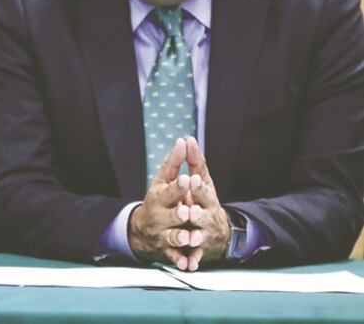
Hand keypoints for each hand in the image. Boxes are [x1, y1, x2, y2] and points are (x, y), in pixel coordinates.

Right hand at [128, 138, 200, 269]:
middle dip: (180, 213)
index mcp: (159, 197)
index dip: (179, 186)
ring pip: (174, 238)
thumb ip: (174, 162)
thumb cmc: (158, 201)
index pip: (170, 190)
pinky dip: (183, 262)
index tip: (188, 180)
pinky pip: (175, 258)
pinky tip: (189, 265)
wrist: (142, 231)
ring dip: (182, 238)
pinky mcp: (168, 251)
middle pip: (171, 215)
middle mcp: (160, 216)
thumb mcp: (162, 181)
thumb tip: (184, 140)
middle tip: (189, 210)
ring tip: (193, 237)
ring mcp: (163, 234)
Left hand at [174, 136, 231, 267]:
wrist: (216, 232)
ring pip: (199, 237)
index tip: (190, 180)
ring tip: (188, 237)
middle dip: (196, 213)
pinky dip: (190, 262)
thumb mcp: (202, 182)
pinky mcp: (199, 251)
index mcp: (207, 199)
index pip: (203, 191)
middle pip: (203, 215)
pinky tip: (186, 265)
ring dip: (194, 237)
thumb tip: (187, 138)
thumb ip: (194, 162)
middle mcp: (208, 217)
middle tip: (188, 210)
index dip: (196, 186)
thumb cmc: (203, 201)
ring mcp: (204, 235)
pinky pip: (195, 258)